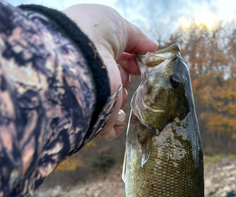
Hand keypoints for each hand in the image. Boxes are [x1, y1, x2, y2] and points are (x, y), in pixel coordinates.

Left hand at [63, 4, 157, 139]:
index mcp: (97, 58)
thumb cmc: (95, 32)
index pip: (118, 65)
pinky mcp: (97, 116)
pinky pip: (112, 129)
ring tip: (117, 88)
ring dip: (123, 97)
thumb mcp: (120, 27)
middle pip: (119, 85)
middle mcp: (95, 79)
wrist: (82, 53)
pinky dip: (118, 123)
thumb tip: (153, 48)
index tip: (140, 63)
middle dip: (127, 80)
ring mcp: (95, 98)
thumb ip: (137, 39)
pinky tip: (117, 112)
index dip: (132, 64)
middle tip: (132, 75)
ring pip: (118, 104)